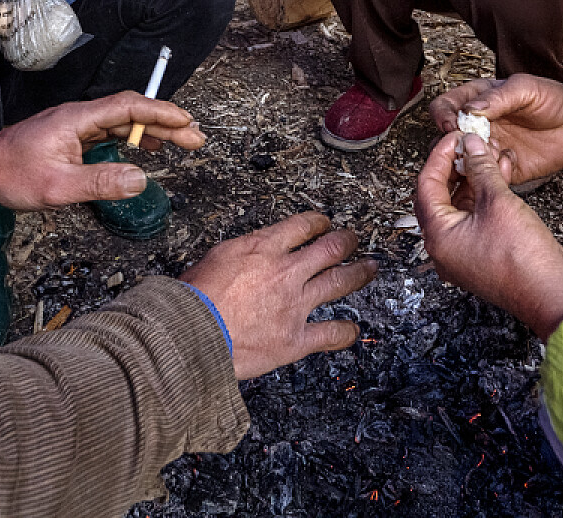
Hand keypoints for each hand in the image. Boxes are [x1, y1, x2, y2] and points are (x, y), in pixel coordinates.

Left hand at [0, 92, 205, 209]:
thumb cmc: (11, 176)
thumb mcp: (57, 187)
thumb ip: (100, 182)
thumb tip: (141, 179)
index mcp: (78, 119)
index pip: (129, 107)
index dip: (161, 113)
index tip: (187, 123)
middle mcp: (79, 116)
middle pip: (131, 112)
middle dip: (166, 123)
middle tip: (196, 139)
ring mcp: (75, 125)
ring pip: (122, 121)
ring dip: (152, 130)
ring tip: (180, 143)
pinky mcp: (70, 136)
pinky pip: (110, 131)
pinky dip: (134, 137)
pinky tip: (144, 149)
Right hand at [182, 212, 378, 379]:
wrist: (192, 332)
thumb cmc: (193, 298)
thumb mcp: (214, 258)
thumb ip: (239, 255)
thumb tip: (244, 257)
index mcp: (262, 248)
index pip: (301, 226)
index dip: (318, 223)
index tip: (323, 224)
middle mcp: (285, 272)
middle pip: (329, 249)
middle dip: (345, 241)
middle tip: (353, 240)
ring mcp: (294, 305)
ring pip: (338, 282)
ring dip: (358, 273)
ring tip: (369, 269)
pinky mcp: (295, 339)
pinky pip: (330, 334)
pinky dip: (345, 332)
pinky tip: (352, 331)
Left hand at [416, 131, 562, 339]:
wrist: (551, 296)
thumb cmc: (523, 259)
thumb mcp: (498, 202)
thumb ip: (481, 169)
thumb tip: (470, 145)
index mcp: (437, 235)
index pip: (426, 184)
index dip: (440, 155)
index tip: (454, 137)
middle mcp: (443, 247)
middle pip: (441, 194)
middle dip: (458, 166)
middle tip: (471, 144)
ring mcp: (462, 253)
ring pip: (461, 205)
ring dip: (475, 179)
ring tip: (491, 155)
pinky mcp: (480, 254)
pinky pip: (475, 218)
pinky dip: (485, 197)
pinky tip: (501, 176)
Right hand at [430, 73, 562, 184]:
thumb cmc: (553, 101)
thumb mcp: (527, 88)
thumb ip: (498, 96)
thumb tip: (471, 109)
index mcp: (477, 99)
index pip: (445, 107)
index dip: (443, 116)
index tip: (452, 125)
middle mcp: (476, 125)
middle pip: (445, 137)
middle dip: (451, 144)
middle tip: (467, 145)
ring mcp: (486, 148)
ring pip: (459, 161)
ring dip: (468, 161)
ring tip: (490, 155)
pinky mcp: (499, 169)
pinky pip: (483, 176)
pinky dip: (489, 173)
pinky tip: (508, 162)